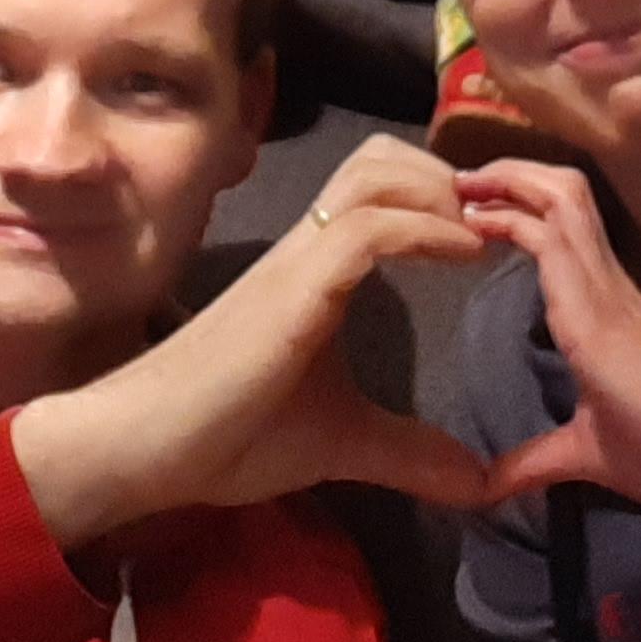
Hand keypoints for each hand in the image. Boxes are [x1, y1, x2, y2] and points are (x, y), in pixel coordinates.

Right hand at [12, 136, 490, 545]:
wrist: (148, 448)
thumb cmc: (230, 434)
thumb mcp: (341, 444)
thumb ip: (407, 452)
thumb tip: (478, 483)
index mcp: (319, 268)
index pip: (381, 187)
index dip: (441, 192)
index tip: (493, 229)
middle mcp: (310, 247)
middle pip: (379, 158)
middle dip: (443, 173)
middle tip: (490, 218)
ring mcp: (300, 260)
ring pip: (374, 174)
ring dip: (438, 190)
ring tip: (480, 232)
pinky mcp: (294, 287)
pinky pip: (368, 230)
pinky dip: (424, 229)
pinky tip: (464, 254)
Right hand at [458, 160, 640, 509]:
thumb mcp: (587, 457)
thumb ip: (527, 464)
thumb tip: (474, 489)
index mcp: (587, 317)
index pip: (545, 233)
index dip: (499, 209)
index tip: (452, 208)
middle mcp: (604, 287)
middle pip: (566, 196)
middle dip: (512, 175)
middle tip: (459, 186)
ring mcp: (620, 287)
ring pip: (579, 206)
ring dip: (531, 187)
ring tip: (480, 197)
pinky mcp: (629, 298)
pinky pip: (584, 236)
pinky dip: (546, 216)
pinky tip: (519, 235)